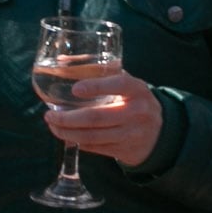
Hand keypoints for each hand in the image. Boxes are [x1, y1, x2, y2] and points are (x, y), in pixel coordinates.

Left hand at [43, 65, 163, 166]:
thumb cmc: (135, 101)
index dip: (96, 87)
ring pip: (92, 136)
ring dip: (67, 132)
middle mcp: (136, 112)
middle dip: (67, 118)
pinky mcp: (125, 151)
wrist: (161, 132)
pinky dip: (78, 142)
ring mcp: (131, 134)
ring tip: (53, 125)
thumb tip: (62, 61)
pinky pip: (96, 148)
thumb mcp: (127, 84)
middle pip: (96, 117)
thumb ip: (101, 72)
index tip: (75, 89)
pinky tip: (67, 135)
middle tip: (50, 115)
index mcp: (137, 90)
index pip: (118, 85)